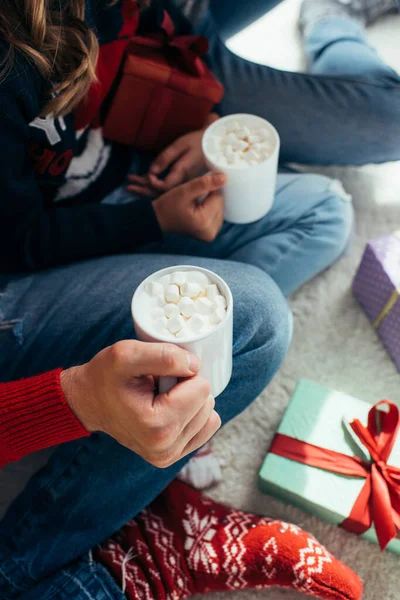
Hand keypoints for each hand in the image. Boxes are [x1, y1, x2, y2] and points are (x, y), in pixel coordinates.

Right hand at [60, 341, 220, 467]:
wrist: (88, 401)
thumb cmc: (105, 376)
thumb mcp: (126, 353)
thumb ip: (164, 355)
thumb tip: (195, 366)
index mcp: (156, 425)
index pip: (202, 388)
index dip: (182, 373)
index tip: (159, 375)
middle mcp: (164, 448)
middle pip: (206, 402)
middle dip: (186, 388)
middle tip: (158, 386)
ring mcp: (168, 456)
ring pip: (208, 414)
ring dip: (188, 400)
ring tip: (160, 397)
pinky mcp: (171, 456)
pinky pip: (205, 427)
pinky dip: (192, 413)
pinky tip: (169, 408)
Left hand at [126, 114, 219, 195]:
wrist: (216, 142)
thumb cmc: (198, 140)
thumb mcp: (180, 145)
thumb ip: (166, 158)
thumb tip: (151, 171)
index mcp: (182, 174)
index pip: (164, 187)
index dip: (152, 183)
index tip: (147, 174)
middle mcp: (183, 183)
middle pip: (160, 192)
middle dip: (143, 189)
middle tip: (127, 185)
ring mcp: (184, 183)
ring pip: (163, 191)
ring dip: (146, 188)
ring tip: (130, 185)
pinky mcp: (184, 181)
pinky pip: (167, 188)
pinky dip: (154, 186)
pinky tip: (144, 182)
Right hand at [152, 171, 225, 241]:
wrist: (158, 219)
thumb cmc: (168, 205)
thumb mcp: (185, 191)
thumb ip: (204, 183)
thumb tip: (224, 178)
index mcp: (205, 222)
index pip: (218, 197)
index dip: (208, 190)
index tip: (196, 190)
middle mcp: (211, 232)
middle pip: (220, 204)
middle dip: (209, 198)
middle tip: (194, 198)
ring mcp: (210, 235)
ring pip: (220, 209)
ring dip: (210, 204)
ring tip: (195, 205)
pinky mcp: (209, 235)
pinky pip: (217, 217)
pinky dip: (210, 211)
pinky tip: (199, 210)